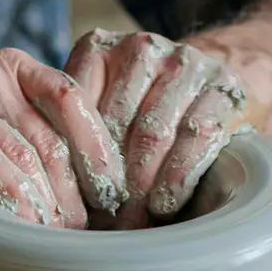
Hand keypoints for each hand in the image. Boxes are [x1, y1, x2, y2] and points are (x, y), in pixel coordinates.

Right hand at [0, 49, 123, 227]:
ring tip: (54, 242)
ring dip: (45, 206)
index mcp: (8, 68)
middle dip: (74, 194)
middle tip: (83, 236)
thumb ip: (28, 137)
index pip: (71, 98)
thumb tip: (96, 191)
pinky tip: (19, 224)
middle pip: (51, 138)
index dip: (99, 148)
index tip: (114, 195)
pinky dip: (9, 196)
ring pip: (22, 154)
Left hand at [66, 30, 249, 226]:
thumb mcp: (101, 104)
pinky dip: (178, 176)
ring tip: (133, 221)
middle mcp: (141, 47)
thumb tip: (50, 187)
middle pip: (116, 122)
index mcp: (99, 48)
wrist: (208, 81)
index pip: (75, 104)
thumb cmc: (140, 105)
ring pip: (153, 131)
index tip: (72, 198)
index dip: (73, 156)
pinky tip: (166, 203)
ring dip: (142, 185)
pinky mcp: (222, 84)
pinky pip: (197, 135)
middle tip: (103, 223)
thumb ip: (75, 129)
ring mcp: (185, 62)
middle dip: (109, 179)